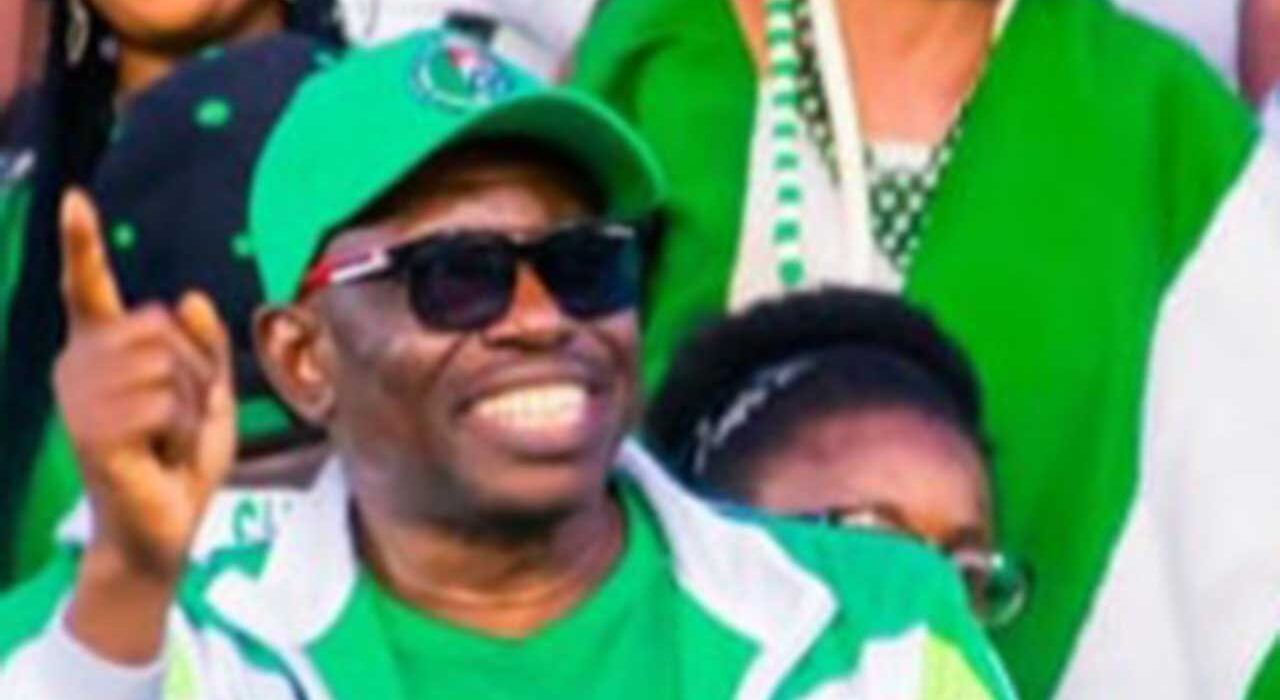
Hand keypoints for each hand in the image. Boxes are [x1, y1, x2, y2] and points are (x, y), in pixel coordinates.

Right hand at [55, 188, 236, 585]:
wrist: (163, 530)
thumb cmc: (180, 463)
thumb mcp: (210, 398)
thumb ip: (206, 348)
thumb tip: (190, 296)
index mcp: (106, 354)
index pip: (89, 290)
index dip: (82, 245)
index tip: (74, 198)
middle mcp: (82, 368)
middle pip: (162, 326)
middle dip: (196, 370)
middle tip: (181, 418)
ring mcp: (83, 399)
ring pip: (167, 362)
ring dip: (190, 404)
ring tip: (169, 439)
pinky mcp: (93, 432)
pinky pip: (161, 401)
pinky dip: (181, 429)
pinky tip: (161, 455)